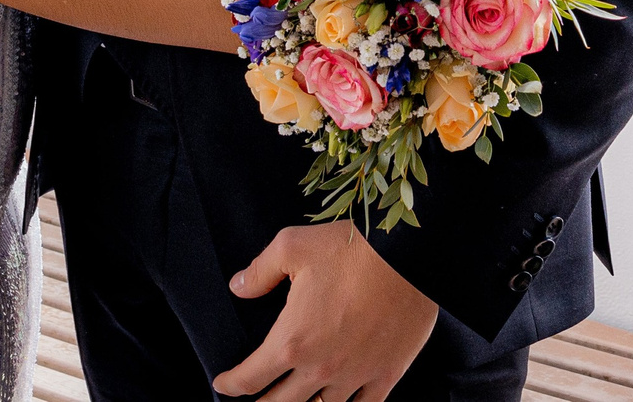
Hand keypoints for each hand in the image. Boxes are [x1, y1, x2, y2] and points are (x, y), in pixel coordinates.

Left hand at [215, 222, 436, 400]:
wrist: (409, 254)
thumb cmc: (350, 249)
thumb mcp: (292, 247)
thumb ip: (260, 271)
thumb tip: (238, 286)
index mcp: (292, 340)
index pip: (250, 378)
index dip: (231, 385)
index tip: (223, 384)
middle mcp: (320, 368)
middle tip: (253, 400)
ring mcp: (354, 376)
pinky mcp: (386, 376)